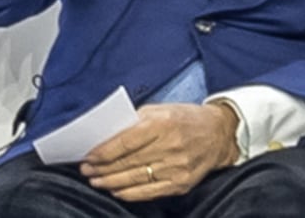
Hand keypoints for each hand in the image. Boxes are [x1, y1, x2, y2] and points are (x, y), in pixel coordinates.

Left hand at [79, 101, 242, 199]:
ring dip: (112, 182)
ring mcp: (178, 168)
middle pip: (129, 162)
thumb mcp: (158, 110)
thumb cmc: (183, 118)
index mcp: (161, 124)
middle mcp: (170, 147)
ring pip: (137, 179)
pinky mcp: (183, 183)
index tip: (87, 156)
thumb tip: (105, 137)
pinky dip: (131, 194)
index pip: (125, 142)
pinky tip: (117, 191)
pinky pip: (152, 192)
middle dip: (103, 168)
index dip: (103, 152)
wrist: (219, 134)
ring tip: (96, 181)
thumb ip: (133, 122)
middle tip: (86, 170)